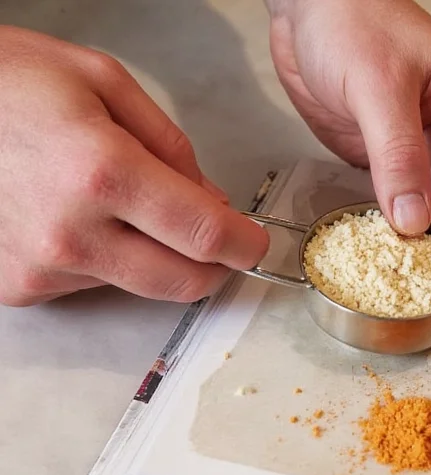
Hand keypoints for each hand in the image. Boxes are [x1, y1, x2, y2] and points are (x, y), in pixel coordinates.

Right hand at [0, 26, 268, 306]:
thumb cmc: (4, 81)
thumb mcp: (101, 80)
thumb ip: (169, 145)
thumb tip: (210, 199)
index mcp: (101, 172)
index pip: (204, 234)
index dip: (243, 244)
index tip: (255, 243)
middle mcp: (71, 233)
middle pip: (182, 282)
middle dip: (212, 264)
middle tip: (216, 238)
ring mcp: (40, 268)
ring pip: (139, 283)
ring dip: (150, 254)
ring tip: (113, 203)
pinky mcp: (16, 287)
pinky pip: (90, 284)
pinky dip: (103, 259)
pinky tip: (74, 218)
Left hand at [266, 0, 430, 306]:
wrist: (311, 3)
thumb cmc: (354, 20)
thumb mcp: (378, 87)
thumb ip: (398, 155)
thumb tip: (413, 222)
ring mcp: (429, 149)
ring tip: (423, 292)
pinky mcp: (396, 159)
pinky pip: (408, 204)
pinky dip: (403, 233)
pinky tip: (393, 259)